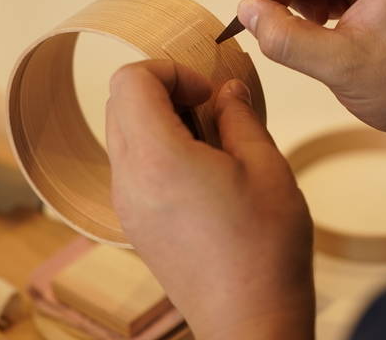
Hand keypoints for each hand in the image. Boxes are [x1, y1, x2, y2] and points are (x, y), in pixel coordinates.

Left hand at [106, 60, 314, 339]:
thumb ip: (239, 117)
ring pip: (122, 132)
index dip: (170, 71)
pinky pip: (130, 164)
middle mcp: (128, 178)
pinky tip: (199, 172)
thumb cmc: (264, 249)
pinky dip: (156, 149)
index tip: (206, 94)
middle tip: (209, 112)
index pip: (130, 80)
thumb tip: (227, 90)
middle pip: (120, 102)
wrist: (250, 321)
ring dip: (159, 120)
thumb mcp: (266, 167)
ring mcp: (125, 203)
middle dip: (163, 91)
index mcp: (157, 157)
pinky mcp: (133, 222)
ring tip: (208, 144)